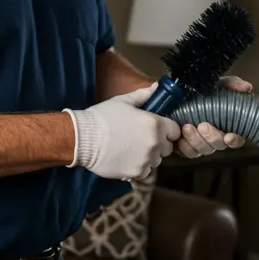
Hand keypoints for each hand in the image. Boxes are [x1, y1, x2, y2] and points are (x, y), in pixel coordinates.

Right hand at [65, 83, 179, 180]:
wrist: (83, 138)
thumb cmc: (102, 117)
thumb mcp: (123, 101)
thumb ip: (144, 95)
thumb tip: (156, 87)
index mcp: (155, 124)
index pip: (175, 130)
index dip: (167, 129)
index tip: (156, 128)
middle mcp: (155, 144)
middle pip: (167, 147)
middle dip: (158, 143)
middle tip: (140, 138)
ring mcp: (146, 160)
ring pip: (156, 160)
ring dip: (148, 155)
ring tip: (131, 148)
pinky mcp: (136, 173)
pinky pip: (145, 171)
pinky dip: (138, 167)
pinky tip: (125, 158)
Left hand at [176, 75, 250, 158]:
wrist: (174, 92)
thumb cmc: (199, 90)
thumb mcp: (215, 83)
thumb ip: (231, 84)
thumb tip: (246, 87)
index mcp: (225, 124)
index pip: (236, 139)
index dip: (235, 140)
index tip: (229, 136)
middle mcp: (214, 136)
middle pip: (219, 145)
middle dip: (212, 137)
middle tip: (203, 125)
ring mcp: (200, 142)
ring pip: (204, 150)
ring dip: (196, 140)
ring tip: (187, 127)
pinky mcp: (185, 145)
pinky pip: (188, 152)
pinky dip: (184, 146)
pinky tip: (180, 137)